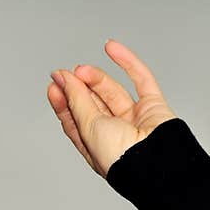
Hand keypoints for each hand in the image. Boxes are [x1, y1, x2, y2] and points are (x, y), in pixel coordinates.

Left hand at [46, 39, 178, 178]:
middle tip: (66, 73)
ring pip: (113, 92)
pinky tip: (111, 48)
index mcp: (95, 145)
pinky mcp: (153, 106)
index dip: (63, 101)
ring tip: (82, 69)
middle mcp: (114, 133)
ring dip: (97, 78)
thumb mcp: (88, 127)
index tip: (54, 84)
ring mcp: (134, 119)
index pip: (74, 120)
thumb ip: (76, 101)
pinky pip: (141, 79)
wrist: (155, 160)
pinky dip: (127, 62)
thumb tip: (63, 80)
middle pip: (92, 104)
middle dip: (78, 87)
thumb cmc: (120, 156)